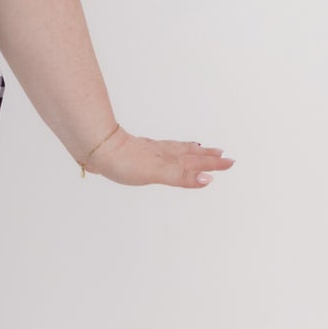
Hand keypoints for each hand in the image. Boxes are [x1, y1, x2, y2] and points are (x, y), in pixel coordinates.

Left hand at [85, 128, 231, 187]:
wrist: (97, 149)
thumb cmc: (124, 162)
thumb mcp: (157, 172)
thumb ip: (182, 176)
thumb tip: (208, 179)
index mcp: (168, 158)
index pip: (195, 161)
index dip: (212, 163)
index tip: (230, 162)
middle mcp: (161, 153)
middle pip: (188, 154)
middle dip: (206, 156)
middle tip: (222, 155)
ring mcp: (148, 152)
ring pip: (174, 150)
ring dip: (189, 152)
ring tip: (199, 149)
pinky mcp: (135, 153)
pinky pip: (159, 151)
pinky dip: (168, 151)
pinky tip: (162, 153)